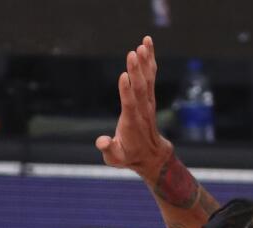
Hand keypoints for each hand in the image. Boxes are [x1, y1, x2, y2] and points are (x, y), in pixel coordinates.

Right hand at [96, 36, 171, 179]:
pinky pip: (150, 75)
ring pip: (147, 79)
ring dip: (145, 61)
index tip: (124, 76)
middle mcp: (142, 110)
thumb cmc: (128, 156)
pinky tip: (147, 44)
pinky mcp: (149, 96)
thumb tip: (101, 141)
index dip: (126, 91)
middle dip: (136, 71)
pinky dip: (150, 60)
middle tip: (133, 53)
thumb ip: (108, 149)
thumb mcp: (115, 159)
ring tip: (143, 44)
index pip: (130, 105)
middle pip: (140, 88)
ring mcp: (147, 102)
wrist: (150, 155)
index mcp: (131, 124)